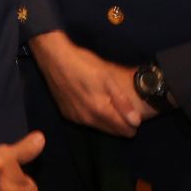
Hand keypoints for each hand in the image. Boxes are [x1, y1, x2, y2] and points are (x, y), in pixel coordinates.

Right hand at [31, 31, 148, 136]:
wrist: (54, 58)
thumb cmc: (83, 64)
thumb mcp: (107, 78)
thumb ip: (122, 101)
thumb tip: (136, 121)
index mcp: (100, 111)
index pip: (124, 131)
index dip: (133, 124)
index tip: (134, 113)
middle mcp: (87, 120)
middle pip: (112, 132)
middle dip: (120, 123)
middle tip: (122, 106)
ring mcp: (75, 118)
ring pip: (98, 127)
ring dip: (106, 120)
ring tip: (107, 102)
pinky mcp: (66, 113)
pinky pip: (85, 121)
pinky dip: (92, 116)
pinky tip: (91, 101)